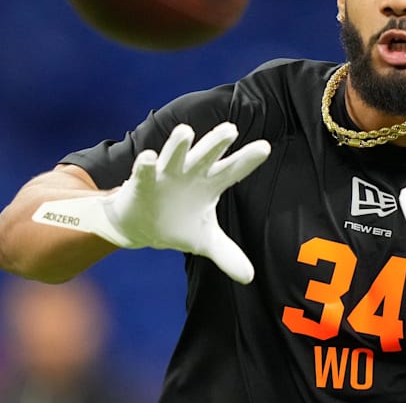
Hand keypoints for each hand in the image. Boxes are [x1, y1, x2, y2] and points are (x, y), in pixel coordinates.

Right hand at [33, 122, 270, 282]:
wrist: (140, 226)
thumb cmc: (177, 223)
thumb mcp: (204, 240)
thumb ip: (227, 254)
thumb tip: (249, 277)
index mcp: (209, 185)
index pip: (232, 170)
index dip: (247, 160)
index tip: (265, 148)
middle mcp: (189, 174)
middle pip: (206, 156)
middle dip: (216, 143)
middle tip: (230, 128)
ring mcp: (165, 176)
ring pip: (174, 157)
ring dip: (178, 145)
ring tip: (185, 131)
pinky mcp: (142, 183)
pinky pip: (143, 173)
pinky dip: (145, 165)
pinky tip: (149, 157)